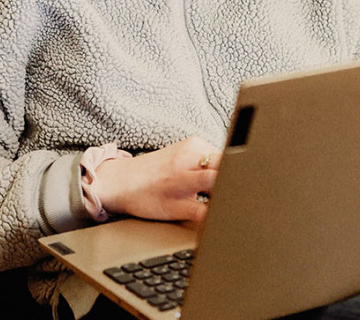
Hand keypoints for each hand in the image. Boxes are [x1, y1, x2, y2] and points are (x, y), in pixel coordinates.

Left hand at [94, 137, 221, 222]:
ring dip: (223, 173)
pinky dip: (215, 166)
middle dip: (230, 180)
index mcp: (181, 174)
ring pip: (222, 158)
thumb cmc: (145, 198)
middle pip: (224, 164)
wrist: (124, 180)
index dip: (230, 190)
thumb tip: (221, 218)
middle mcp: (188, 154)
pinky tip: (202, 176)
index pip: (217, 178)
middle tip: (222, 196)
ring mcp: (191, 143)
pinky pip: (214, 153)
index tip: (235, 200)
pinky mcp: (193, 140)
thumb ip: (199, 213)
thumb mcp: (172, 212)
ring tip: (208, 187)